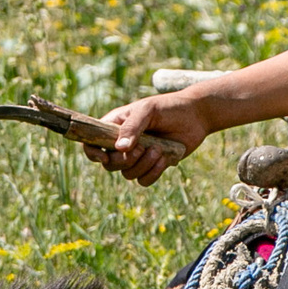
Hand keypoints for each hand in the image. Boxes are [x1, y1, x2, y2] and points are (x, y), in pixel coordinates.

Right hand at [81, 94, 210, 188]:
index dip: (92, 153)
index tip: (104, 156)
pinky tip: (165, 158)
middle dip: (125, 160)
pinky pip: (144, 181)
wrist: (195, 116)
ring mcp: (137, 157)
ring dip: (143, 165)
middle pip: (110, 164)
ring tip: (158, 149)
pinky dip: (154, 172)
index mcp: (115, 127)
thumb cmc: (168, 107)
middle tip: (142, 148)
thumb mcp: (148, 110)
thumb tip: (119, 148)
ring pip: (128, 174)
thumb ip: (132, 127)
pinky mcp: (152, 167)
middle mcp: (123, 144)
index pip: (92, 143)